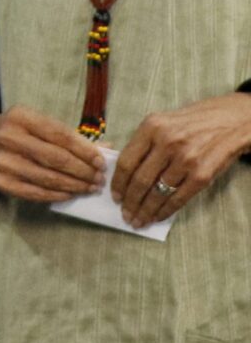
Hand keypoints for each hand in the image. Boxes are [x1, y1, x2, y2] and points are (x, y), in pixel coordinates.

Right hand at [0, 105, 104, 202]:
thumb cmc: (13, 131)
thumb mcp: (34, 123)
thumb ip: (67, 135)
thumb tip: (106, 149)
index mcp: (19, 117)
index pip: (60, 135)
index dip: (84, 150)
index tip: (101, 162)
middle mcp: (8, 137)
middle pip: (56, 158)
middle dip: (83, 171)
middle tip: (99, 179)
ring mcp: (3, 162)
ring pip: (48, 178)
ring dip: (74, 185)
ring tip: (89, 188)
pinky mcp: (1, 183)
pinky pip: (36, 193)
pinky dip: (57, 195)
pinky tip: (70, 194)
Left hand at [112, 92, 250, 226]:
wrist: (229, 122)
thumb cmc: (190, 123)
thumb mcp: (161, 122)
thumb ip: (143, 143)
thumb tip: (124, 173)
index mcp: (151, 128)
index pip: (126, 162)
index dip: (118, 183)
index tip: (114, 196)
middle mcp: (167, 143)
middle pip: (140, 180)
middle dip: (130, 202)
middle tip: (125, 215)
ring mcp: (186, 160)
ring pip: (158, 192)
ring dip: (146, 210)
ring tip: (138, 220)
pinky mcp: (202, 174)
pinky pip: (179, 198)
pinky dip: (166, 210)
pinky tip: (158, 216)